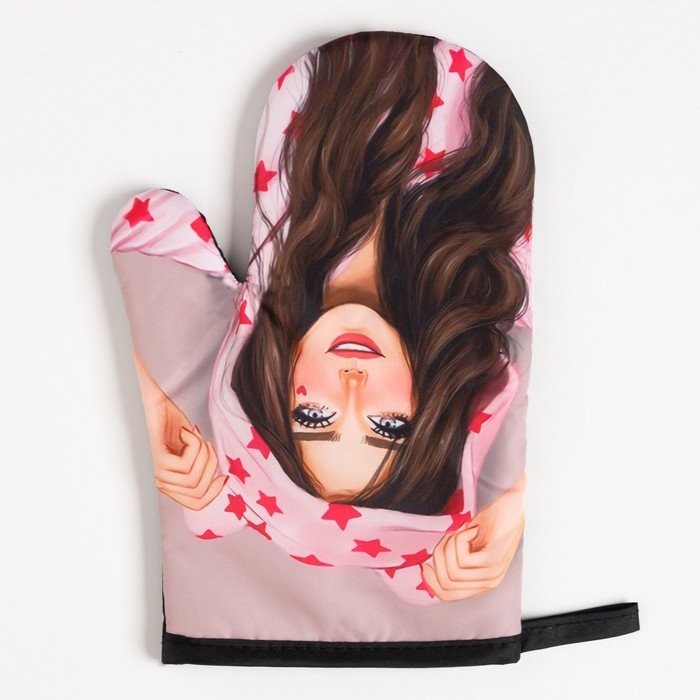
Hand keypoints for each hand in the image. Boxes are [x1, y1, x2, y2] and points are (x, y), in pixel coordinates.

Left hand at [133, 351, 227, 509]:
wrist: (157, 403)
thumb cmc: (173, 423)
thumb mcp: (193, 450)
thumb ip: (201, 468)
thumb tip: (222, 481)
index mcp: (171, 483)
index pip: (195, 504)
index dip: (214, 494)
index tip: (224, 478)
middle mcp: (162, 482)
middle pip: (198, 492)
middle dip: (211, 467)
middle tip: (207, 444)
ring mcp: (158, 473)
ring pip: (194, 478)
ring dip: (203, 454)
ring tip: (196, 437)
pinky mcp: (157, 461)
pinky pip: (187, 464)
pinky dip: (194, 445)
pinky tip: (186, 432)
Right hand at [420, 473, 525, 600]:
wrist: (506, 499)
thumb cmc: (487, 518)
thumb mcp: (466, 544)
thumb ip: (453, 561)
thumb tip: (426, 569)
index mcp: (481, 582)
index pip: (448, 595)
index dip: (431, 582)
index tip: (423, 565)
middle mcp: (489, 582)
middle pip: (447, 586)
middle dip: (439, 560)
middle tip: (447, 538)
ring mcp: (493, 572)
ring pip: (453, 572)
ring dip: (449, 547)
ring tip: (460, 530)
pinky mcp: (493, 560)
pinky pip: (462, 559)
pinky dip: (459, 540)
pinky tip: (471, 528)